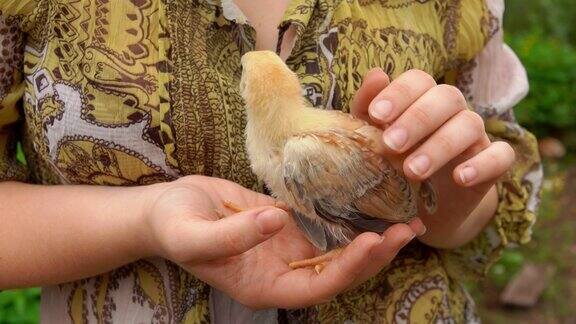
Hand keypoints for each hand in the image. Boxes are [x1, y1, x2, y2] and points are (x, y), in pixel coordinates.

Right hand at [141, 175, 419, 308]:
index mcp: (263, 286)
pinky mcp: (289, 225)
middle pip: (338, 272)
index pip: (315, 288)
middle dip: (374, 256)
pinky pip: (325, 225)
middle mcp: (282, 272)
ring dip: (371, 238)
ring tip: (406, 219)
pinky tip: (373, 203)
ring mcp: (288, 249)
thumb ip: (233, 235)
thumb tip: (278, 222)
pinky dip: (350, 218)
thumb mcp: (194, 234)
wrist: (166, 209)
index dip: (347, 270)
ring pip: (338, 250)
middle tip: (406, 229)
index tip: (374, 242)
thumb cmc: (173, 225)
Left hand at [351, 68, 514, 248]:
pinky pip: (501, 156)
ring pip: (469, 125)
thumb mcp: (372, 137)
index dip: (399, 93)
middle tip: (391, 145)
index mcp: (422, 98)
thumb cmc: (393, 161)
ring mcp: (475, 136)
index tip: (376, 115)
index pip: (419, 80)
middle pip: (446, 97)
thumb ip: (367, 107)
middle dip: (417, 120)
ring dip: (441, 146)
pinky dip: (482, 165)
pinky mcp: (493, 164)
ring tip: (412, 171)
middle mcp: (452, 111)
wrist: (423, 205)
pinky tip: (460, 178)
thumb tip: (376, 74)